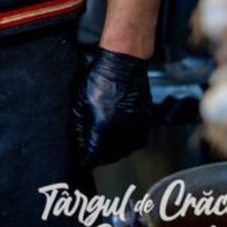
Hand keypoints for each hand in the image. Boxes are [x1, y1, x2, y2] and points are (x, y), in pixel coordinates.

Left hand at [73, 47, 151, 168]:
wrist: (125, 64)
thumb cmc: (101, 79)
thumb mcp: (82, 102)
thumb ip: (80, 125)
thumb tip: (80, 142)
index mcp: (105, 127)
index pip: (95, 154)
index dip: (87, 160)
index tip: (82, 162)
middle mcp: (124, 131)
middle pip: (111, 156)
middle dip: (99, 158)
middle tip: (90, 156)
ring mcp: (138, 127)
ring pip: (125, 151)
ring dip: (114, 153)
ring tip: (103, 150)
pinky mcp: (146, 121)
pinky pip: (136, 141)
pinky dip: (126, 144)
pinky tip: (117, 140)